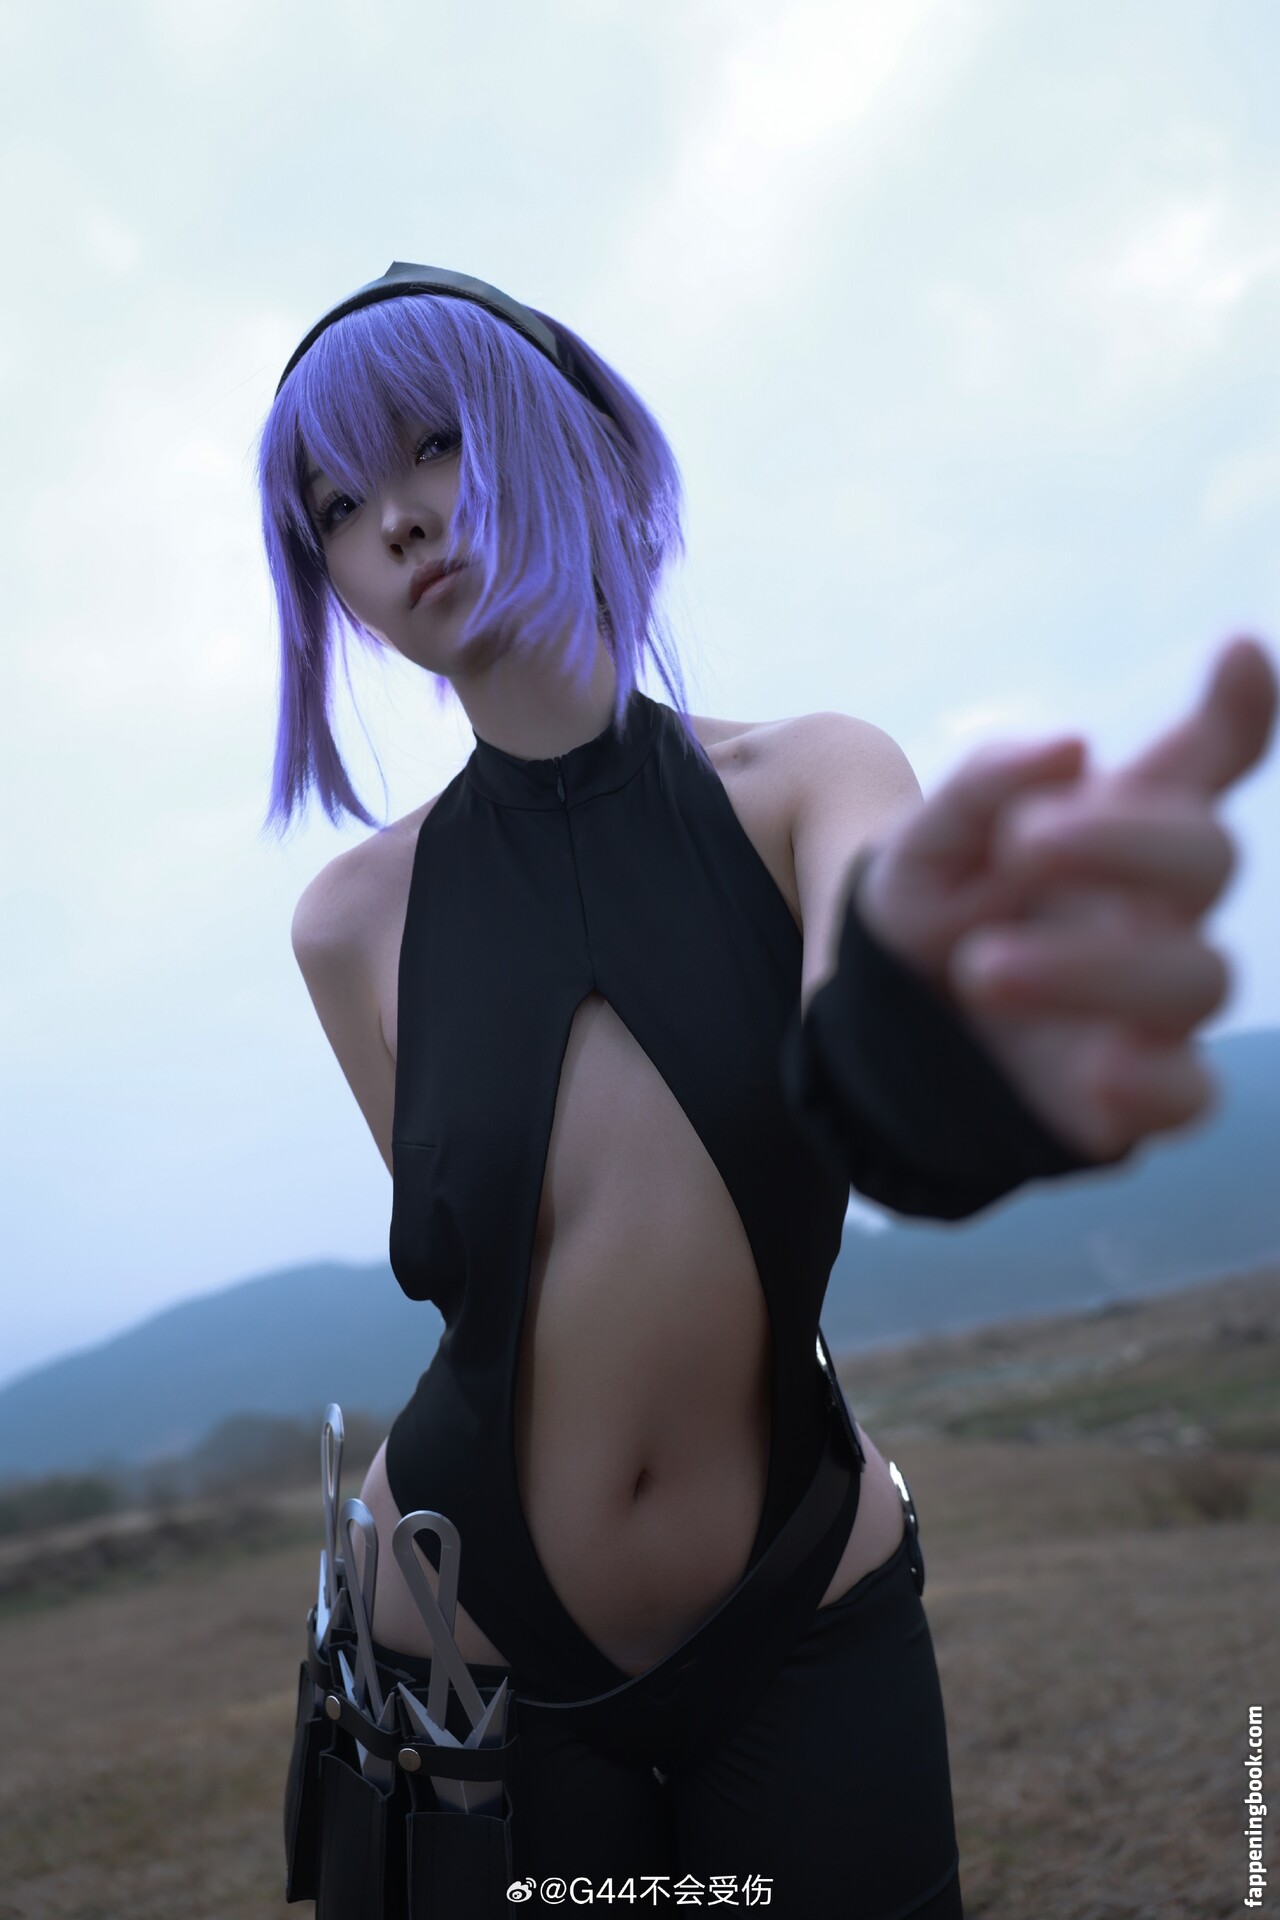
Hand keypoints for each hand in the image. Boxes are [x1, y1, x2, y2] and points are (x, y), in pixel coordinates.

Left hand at [856, 635, 1277, 1160]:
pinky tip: (1100, 1067)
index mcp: (1118, 831)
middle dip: (1123, 843)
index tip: (1233, 652)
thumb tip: (1071, 749)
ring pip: (1197, 978)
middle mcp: (1156, 909)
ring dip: (1094, 967)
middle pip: (1206, 860)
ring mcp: (1155, 1002)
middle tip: (1022, 843)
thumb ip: (983, 786)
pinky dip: (1158, 1082)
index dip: (1234, 712)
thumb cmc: (930, 908)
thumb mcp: (925, 842)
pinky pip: (1190, 1096)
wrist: (885, 1022)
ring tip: (980, 968)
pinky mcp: (1137, 1092)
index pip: (1200, 765)